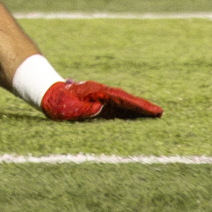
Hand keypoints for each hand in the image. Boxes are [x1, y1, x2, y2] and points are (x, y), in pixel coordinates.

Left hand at [40, 79, 161, 120]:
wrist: (50, 95)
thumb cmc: (59, 102)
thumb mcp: (68, 107)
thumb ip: (83, 109)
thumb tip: (100, 109)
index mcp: (96, 92)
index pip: (120, 98)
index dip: (135, 105)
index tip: (150, 109)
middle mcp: (102, 93)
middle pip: (126, 99)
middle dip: (142, 107)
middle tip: (160, 113)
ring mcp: (102, 98)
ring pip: (124, 104)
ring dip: (138, 110)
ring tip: (156, 116)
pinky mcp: (101, 104)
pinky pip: (118, 109)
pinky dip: (130, 113)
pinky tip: (139, 119)